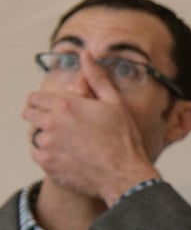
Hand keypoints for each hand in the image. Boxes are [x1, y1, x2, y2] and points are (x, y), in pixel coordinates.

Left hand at [23, 51, 158, 204]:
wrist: (123, 175)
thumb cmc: (123, 139)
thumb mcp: (114, 103)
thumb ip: (96, 78)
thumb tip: (85, 54)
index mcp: (66, 105)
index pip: (34, 98)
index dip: (42, 101)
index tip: (51, 107)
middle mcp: (51, 123)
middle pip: (28, 114)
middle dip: (39, 116)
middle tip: (58, 124)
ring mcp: (47, 144)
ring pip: (34, 135)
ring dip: (46, 136)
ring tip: (69, 143)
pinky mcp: (47, 164)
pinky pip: (38, 154)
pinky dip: (48, 154)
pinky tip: (68, 155)